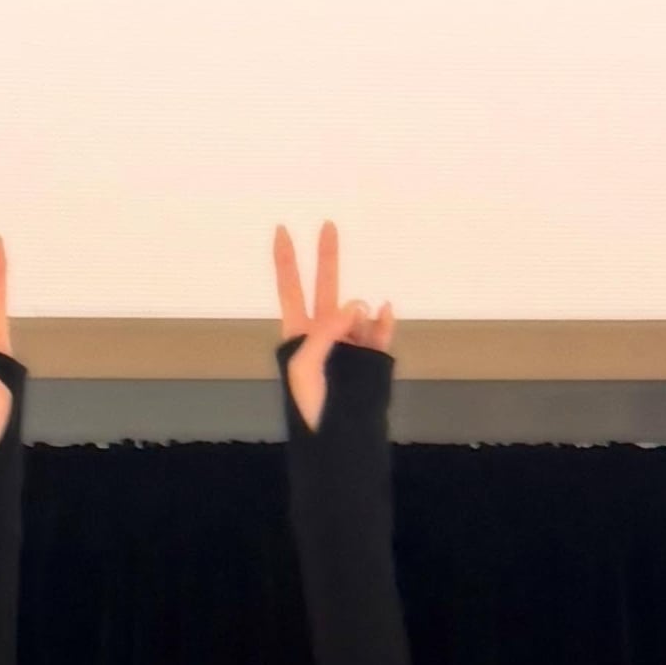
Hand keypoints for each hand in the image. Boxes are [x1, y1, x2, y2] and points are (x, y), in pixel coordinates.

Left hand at [273, 221, 394, 431]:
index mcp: (298, 334)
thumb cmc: (310, 405)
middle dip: (327, 257)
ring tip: (356, 340)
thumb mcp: (305, 364)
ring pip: (358, 313)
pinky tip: (383, 312)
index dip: (285, 260)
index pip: (290, 288)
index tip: (282, 229)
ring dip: (359, 317)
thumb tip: (357, 307)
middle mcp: (324, 333)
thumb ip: (327, 329)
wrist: (338, 440)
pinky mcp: (373, 356)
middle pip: (324, 286)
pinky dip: (382, 322)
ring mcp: (350, 343)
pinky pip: (380, 330)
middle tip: (328, 224)